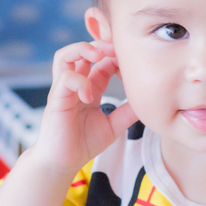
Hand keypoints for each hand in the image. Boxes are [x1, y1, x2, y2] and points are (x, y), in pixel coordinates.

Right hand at [32, 40, 137, 175]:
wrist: (63, 162)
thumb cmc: (83, 143)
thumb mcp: (113, 126)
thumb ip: (127, 113)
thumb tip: (148, 102)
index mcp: (89, 87)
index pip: (102, 60)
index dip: (116, 56)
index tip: (131, 62)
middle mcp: (75, 84)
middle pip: (82, 50)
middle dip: (100, 44)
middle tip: (116, 49)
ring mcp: (63, 89)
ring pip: (65, 55)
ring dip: (83, 49)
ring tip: (99, 55)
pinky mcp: (56, 99)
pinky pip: (65, 78)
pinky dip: (80, 82)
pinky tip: (90, 96)